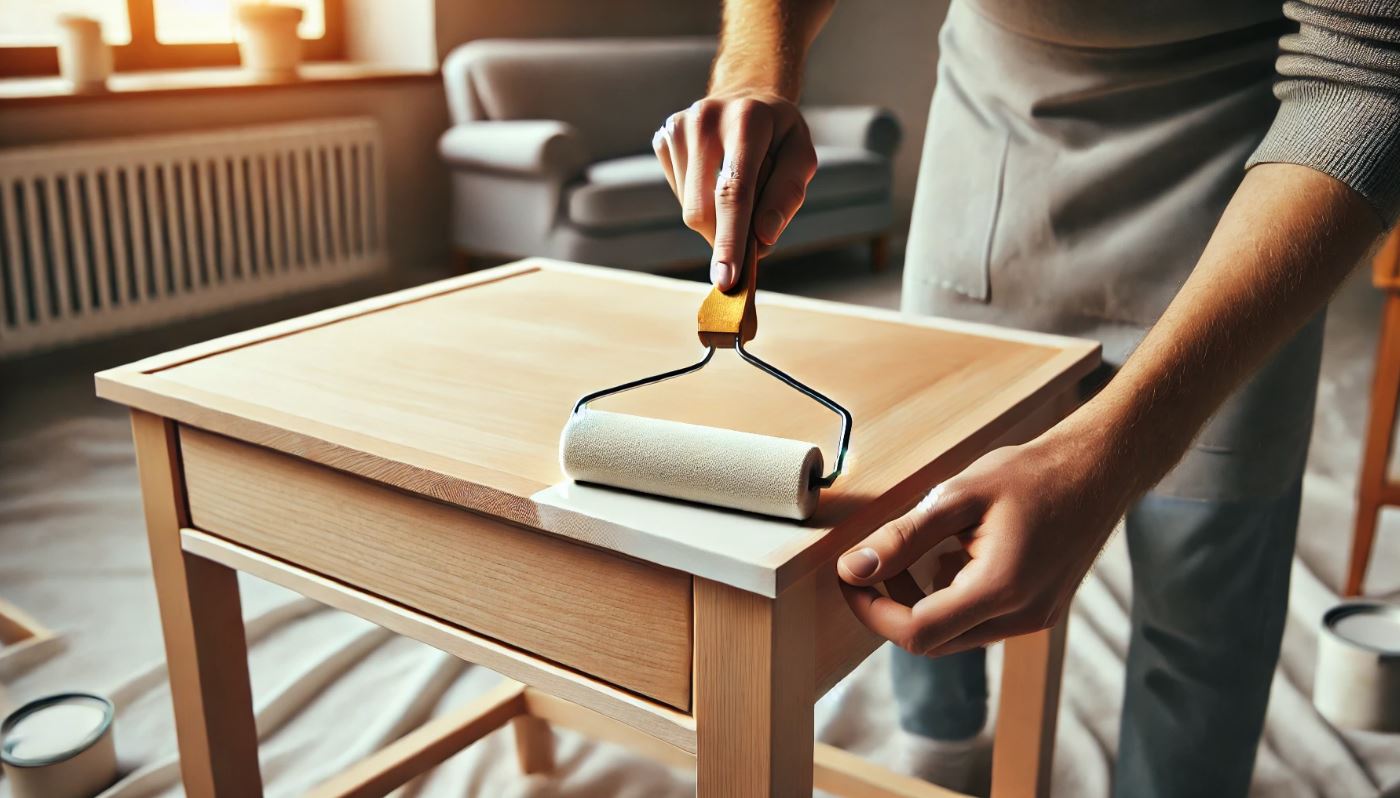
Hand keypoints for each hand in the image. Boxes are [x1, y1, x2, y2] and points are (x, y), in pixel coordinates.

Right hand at [652, 92, 817, 290]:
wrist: (746, 95)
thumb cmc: (778, 134)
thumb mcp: (801, 155)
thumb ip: (787, 194)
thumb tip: (764, 237)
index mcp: (746, 121)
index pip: (733, 192)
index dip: (730, 240)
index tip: (726, 279)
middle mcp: (705, 119)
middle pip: (703, 209)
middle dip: (725, 239)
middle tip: (749, 240)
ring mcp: (678, 128)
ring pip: (689, 208)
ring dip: (716, 218)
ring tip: (736, 185)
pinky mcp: (662, 138)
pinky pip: (679, 195)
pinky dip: (701, 201)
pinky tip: (714, 176)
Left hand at [837, 429, 1136, 657]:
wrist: (1099, 469)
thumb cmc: (1032, 474)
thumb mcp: (958, 496)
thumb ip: (903, 538)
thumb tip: (855, 568)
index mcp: (1000, 589)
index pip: (917, 632)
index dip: (871, 611)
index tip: (850, 578)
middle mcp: (1021, 616)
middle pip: (933, 639)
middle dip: (893, 606)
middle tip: (874, 563)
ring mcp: (1035, 618)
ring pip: (956, 632)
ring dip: (924, 601)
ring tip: (925, 547)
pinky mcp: (1040, 611)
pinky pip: (981, 620)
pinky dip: (954, 596)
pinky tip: (959, 552)